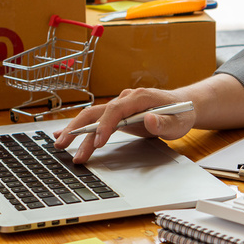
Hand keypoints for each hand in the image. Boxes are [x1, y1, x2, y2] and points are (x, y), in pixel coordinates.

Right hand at [53, 87, 193, 162]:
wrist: (183, 107)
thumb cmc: (181, 114)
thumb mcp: (178, 121)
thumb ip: (164, 122)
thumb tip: (149, 119)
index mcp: (140, 97)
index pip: (116, 110)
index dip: (105, 125)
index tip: (99, 141)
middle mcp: (126, 99)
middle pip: (97, 111)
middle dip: (78, 126)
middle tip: (63, 142)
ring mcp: (121, 107)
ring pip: (94, 118)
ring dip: (77, 131)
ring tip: (60, 145)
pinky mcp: (119, 116)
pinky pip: (99, 123)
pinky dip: (84, 132)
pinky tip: (70, 139)